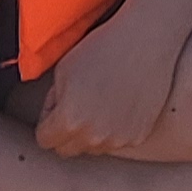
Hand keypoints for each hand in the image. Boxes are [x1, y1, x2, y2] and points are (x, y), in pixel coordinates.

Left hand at [34, 6, 184, 155]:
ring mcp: (119, 139)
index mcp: (69, 121)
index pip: (44, 140)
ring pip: (93, 147)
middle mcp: (94, 136)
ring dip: (91, 132)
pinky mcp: (139, 136)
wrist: (146, 41)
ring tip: (101, 100)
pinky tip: (120, 103)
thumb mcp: (62, 70)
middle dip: (66, 131)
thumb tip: (55, 117)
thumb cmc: (103, 49)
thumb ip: (52, 101)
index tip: (57, 105)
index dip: (48, 120)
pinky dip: (115, 129)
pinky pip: (117, 141)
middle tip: (78, 103)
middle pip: (68, 149)